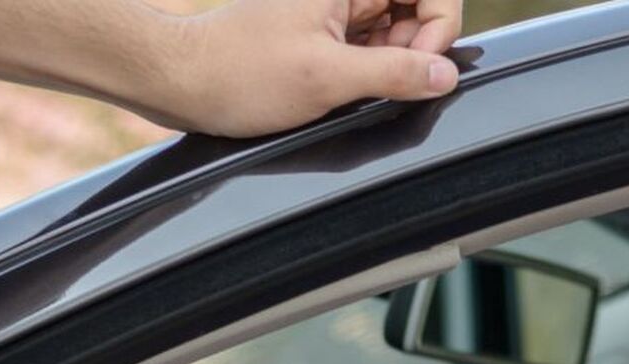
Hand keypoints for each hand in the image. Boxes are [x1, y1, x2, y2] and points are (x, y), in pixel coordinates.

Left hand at [163, 0, 463, 136]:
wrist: (183, 82)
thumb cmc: (240, 73)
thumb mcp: (327, 77)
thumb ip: (394, 73)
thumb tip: (445, 75)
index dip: (437, 28)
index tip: (418, 67)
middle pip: (418, 9)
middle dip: (414, 49)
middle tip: (381, 82)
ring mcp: (337, 10)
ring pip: (398, 32)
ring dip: (391, 64)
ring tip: (352, 87)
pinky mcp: (328, 33)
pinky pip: (373, 48)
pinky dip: (372, 72)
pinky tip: (344, 89)